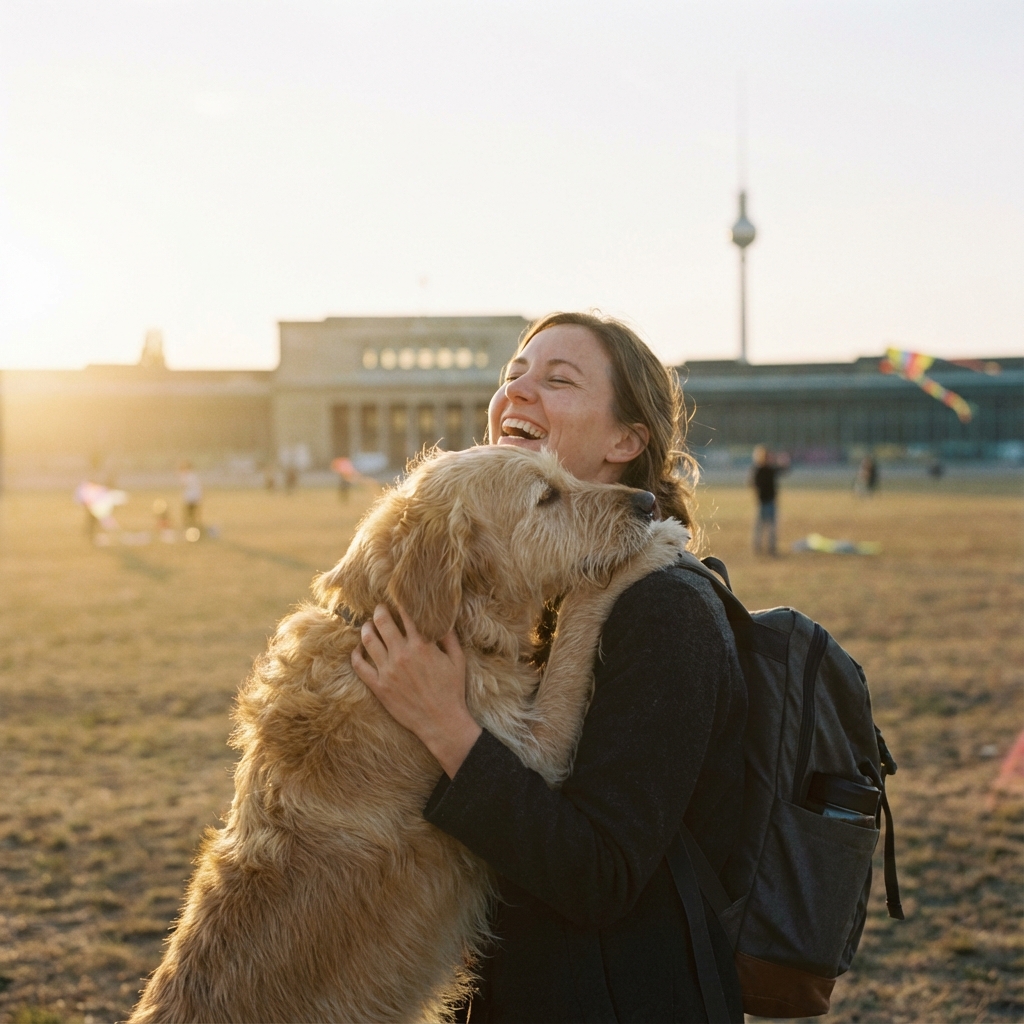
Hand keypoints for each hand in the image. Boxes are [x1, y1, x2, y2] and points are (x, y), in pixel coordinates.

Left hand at [351, 603, 481, 778]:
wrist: (441, 722)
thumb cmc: (452, 690)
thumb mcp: (457, 660)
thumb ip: (449, 637)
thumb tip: (444, 618)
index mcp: (422, 646)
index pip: (407, 615)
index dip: (401, 603)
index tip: (399, 597)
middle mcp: (402, 654)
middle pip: (382, 622)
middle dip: (379, 610)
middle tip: (379, 608)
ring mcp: (388, 671)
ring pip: (368, 640)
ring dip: (366, 628)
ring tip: (367, 625)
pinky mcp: (379, 686)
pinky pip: (359, 666)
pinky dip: (356, 654)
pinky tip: (357, 649)